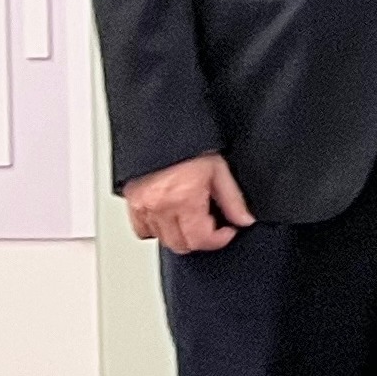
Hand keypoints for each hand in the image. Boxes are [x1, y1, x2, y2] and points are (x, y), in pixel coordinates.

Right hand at [126, 153, 254, 254]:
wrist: (161, 130)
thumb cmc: (190, 147)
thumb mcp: (219, 170)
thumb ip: (233, 200)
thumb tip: (244, 221)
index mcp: (183, 199)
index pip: (200, 239)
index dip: (219, 239)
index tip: (227, 231)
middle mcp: (160, 206)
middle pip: (181, 245)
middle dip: (201, 239)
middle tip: (212, 224)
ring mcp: (143, 207)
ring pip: (163, 240)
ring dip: (181, 235)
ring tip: (192, 217)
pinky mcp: (132, 203)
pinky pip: (143, 231)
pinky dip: (158, 230)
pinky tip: (171, 216)